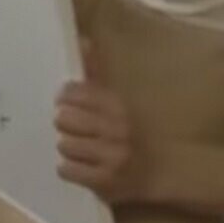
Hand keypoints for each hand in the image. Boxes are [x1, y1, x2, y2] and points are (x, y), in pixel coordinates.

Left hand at [54, 37, 157, 204]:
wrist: (160, 170)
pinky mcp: (104, 182)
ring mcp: (110, 157)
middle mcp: (115, 129)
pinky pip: (66, 170)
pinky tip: (81, 165)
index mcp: (118, 105)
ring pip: (63, 145)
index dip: (65, 98)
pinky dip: (69, 168)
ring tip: (80, 148)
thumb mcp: (117, 100)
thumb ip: (96, 72)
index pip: (74, 93)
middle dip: (65, 124)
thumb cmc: (131, 130)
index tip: (67, 102)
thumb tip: (81, 40)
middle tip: (73, 128)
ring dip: (68, 147)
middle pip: (63, 119)